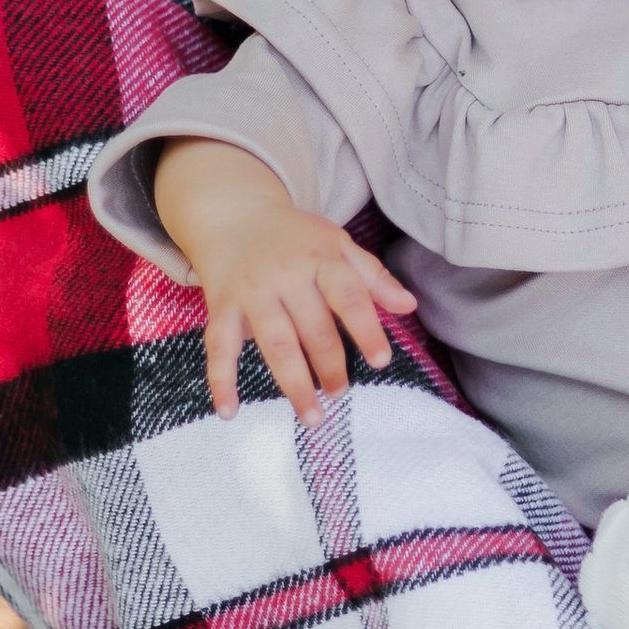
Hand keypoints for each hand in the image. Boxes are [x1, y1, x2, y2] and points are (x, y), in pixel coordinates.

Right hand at [153, 138, 416, 421]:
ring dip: (293, 383)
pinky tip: (229, 412)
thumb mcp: (337, 244)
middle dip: (329, 366)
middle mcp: (285, 276)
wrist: (233, 212)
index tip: (381, 361)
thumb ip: (373, 277)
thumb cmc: (295, 237)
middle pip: (312, 328)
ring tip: (313, 415)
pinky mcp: (222, 307)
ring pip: (274, 343)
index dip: (366, 329)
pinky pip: (219, 347)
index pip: (348, 297)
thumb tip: (409, 305)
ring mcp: (252, 293)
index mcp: (320, 260)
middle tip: (341, 393)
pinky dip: (221, 381)